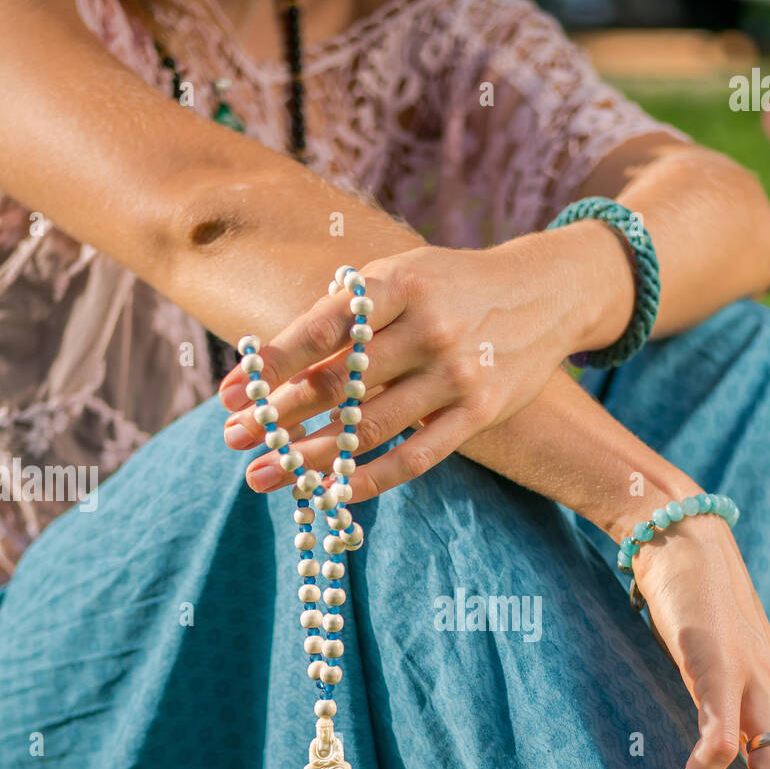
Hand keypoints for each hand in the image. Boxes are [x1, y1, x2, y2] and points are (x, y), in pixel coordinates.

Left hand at [218, 228, 633, 495]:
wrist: (544, 294)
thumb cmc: (452, 286)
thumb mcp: (402, 274)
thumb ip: (348, 312)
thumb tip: (273, 364)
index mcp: (400, 282)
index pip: (322, 329)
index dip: (270, 365)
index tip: (225, 394)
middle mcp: (429, 328)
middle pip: (337, 383)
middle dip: (276, 416)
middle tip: (233, 439)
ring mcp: (457, 375)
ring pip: (367, 428)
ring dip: (307, 456)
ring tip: (263, 475)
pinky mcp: (479, 414)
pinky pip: (415, 458)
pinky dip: (368, 480)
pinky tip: (330, 494)